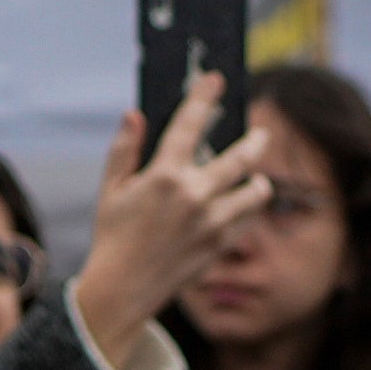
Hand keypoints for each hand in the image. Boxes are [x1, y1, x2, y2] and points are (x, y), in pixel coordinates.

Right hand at [74, 67, 277, 365]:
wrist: (121, 291)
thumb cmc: (112, 238)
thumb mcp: (110, 191)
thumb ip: (124, 150)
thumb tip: (135, 114)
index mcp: (162, 176)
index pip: (189, 124)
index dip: (204, 97)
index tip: (216, 79)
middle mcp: (193, 195)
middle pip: (242, 156)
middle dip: (255, 141)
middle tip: (260, 135)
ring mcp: (211, 221)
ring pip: (256, 189)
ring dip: (257, 181)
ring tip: (253, 179)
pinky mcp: (221, 244)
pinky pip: (249, 218)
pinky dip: (247, 210)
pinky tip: (239, 208)